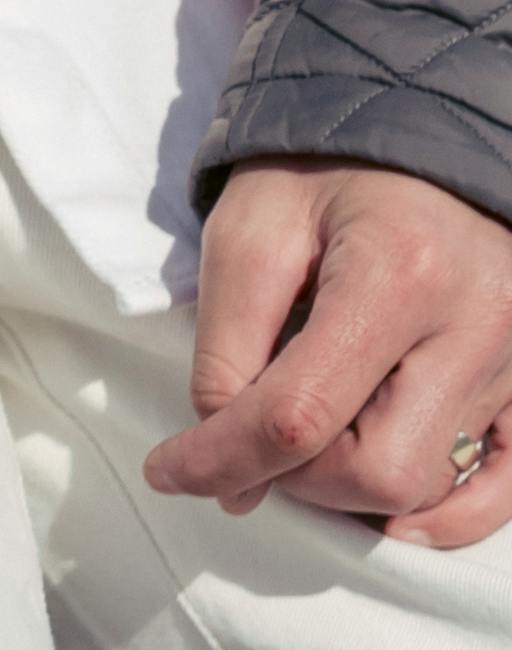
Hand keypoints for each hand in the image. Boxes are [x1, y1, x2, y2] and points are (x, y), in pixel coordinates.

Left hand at [150, 158, 511, 549]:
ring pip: (432, 485)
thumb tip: (223, 463)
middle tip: (252, 444)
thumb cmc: (327, 172)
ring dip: (355, 490)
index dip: (223, 458)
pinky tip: (393, 513)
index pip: (300, 414)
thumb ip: (226, 347)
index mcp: (397, 273)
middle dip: (297, 478)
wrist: (421, 133)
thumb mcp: (250, 231)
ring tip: (312, 444)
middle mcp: (476, 324)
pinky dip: (447, 516)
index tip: (172, 471)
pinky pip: (505, 487)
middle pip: (381, 470)